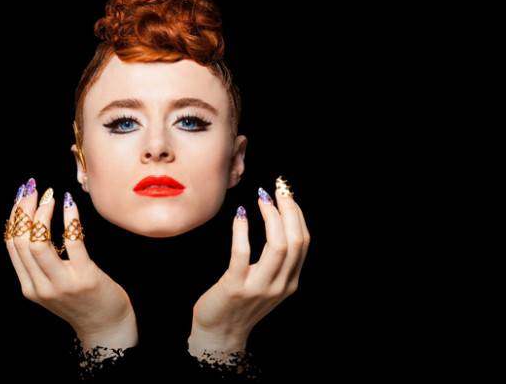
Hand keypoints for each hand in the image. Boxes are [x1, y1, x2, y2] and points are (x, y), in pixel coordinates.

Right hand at [5, 179, 137, 352]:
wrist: (106, 326)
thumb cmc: (82, 300)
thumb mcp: (52, 286)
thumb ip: (40, 264)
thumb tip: (32, 224)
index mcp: (29, 288)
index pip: (12, 246)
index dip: (14, 217)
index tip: (21, 196)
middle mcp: (41, 287)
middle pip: (21, 242)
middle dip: (23, 210)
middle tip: (32, 189)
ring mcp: (62, 283)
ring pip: (38, 243)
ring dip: (41, 214)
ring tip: (49, 196)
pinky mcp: (85, 277)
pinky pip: (72, 242)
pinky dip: (69, 219)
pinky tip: (70, 204)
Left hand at [188, 177, 310, 360]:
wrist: (219, 334)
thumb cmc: (240, 304)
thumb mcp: (267, 284)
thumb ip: (276, 261)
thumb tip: (279, 221)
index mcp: (290, 281)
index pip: (304, 241)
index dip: (298, 214)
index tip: (287, 193)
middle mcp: (280, 285)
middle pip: (295, 240)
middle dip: (289, 210)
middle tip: (277, 189)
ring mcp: (259, 287)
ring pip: (277, 246)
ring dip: (271, 217)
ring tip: (261, 198)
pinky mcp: (236, 287)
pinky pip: (242, 254)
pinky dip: (242, 231)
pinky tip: (239, 215)